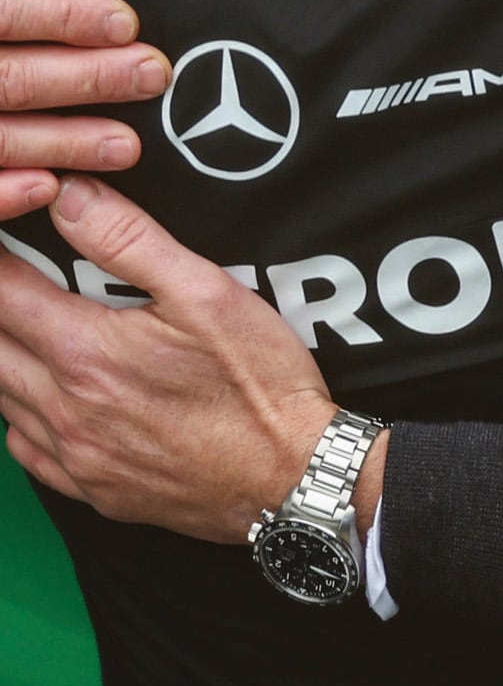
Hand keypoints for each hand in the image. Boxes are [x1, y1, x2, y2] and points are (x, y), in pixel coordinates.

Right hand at [0, 0, 167, 220]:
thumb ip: (9, 16)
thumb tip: (92, 15)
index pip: (2, 11)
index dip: (61, 15)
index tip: (126, 23)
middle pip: (10, 76)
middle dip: (86, 77)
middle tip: (151, 76)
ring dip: (61, 141)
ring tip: (126, 146)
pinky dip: (1, 192)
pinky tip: (47, 189)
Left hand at [0, 177, 353, 541]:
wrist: (290, 476)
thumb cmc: (257, 383)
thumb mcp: (204, 291)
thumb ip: (129, 239)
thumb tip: (69, 195)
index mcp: (86, 353)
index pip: (3, 294)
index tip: (3, 237)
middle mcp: (65, 410)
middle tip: (17, 277)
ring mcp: (75, 457)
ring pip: (1, 398)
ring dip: (5, 355)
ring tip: (31, 324)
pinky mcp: (91, 490)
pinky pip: (24, 449)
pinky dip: (22, 412)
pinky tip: (49, 392)